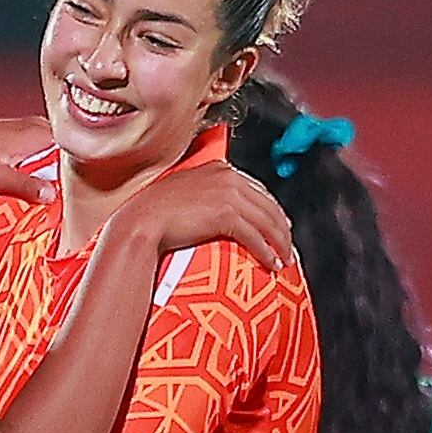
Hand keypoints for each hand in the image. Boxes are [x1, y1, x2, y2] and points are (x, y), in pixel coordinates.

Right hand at [113, 158, 297, 268]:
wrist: (142, 221)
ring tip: (285, 259)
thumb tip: (218, 212)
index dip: (272, 209)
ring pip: (267, 221)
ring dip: (280, 243)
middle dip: (282, 228)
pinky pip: (255, 237)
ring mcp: (229, 194)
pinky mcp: (226, 215)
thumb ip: (207, 193)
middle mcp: (228, 177)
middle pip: (268, 205)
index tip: (280, 225)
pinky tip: (271, 264)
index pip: (257, 189)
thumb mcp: (186, 192)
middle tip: (289, 246)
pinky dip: (266, 252)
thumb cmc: (155, 212)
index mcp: (219, 168)